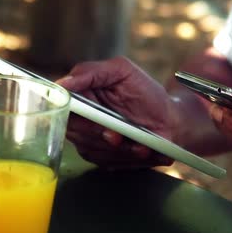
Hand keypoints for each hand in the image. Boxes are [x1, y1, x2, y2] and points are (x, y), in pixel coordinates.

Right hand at [57, 57, 173, 167]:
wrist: (169, 119)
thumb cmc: (146, 93)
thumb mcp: (122, 71)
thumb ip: (90, 72)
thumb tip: (61, 84)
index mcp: (80, 96)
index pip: (62, 108)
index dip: (77, 114)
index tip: (96, 117)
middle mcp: (80, 119)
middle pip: (75, 132)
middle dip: (99, 135)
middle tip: (118, 135)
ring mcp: (89, 139)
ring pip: (92, 149)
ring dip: (118, 149)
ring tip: (140, 144)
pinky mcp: (102, 157)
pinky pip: (106, 162)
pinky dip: (126, 158)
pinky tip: (142, 150)